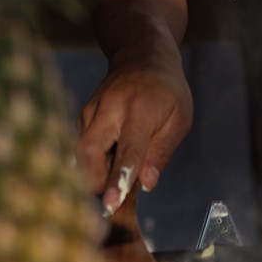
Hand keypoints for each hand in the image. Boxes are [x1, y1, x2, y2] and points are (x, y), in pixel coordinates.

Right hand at [76, 52, 192, 215]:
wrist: (143, 58)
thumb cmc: (167, 92)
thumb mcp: (180, 119)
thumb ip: (162, 152)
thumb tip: (146, 184)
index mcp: (141, 110)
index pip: (128, 150)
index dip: (118, 178)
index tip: (110, 203)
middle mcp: (110, 109)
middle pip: (89, 151)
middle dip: (94, 180)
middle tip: (111, 198)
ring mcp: (92, 110)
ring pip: (82, 152)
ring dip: (95, 172)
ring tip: (117, 171)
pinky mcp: (82, 115)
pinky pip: (83, 145)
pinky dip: (95, 160)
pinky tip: (112, 156)